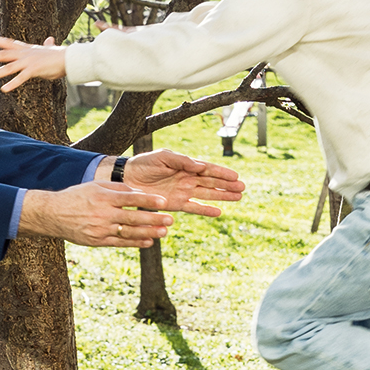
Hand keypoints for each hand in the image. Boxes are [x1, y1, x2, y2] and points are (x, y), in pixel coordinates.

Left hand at [0, 34, 66, 89]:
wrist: (69, 59)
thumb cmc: (61, 56)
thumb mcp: (51, 49)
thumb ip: (47, 46)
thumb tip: (50, 39)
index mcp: (27, 49)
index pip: (9, 43)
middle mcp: (25, 54)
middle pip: (3, 55)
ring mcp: (28, 61)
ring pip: (8, 67)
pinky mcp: (34, 70)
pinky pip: (20, 78)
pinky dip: (12, 84)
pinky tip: (4, 89)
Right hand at [18, 177, 173, 247]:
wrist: (53, 214)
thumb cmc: (77, 196)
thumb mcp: (95, 186)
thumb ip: (118, 189)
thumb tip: (140, 192)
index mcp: (103, 197)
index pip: (130, 199)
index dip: (148, 201)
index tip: (163, 202)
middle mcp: (103, 214)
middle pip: (133, 218)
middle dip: (154, 219)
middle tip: (171, 219)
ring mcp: (100, 229)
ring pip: (129, 232)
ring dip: (149, 233)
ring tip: (165, 232)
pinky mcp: (97, 241)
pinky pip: (120, 243)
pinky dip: (135, 243)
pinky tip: (149, 242)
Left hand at [124, 148, 245, 215]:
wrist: (127, 178)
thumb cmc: (144, 164)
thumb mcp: (162, 157)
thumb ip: (181, 161)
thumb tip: (200, 166)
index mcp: (186, 165)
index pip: (208, 169)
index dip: (222, 173)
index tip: (236, 176)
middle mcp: (187, 179)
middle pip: (212, 182)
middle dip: (228, 185)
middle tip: (243, 188)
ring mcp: (183, 192)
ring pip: (207, 194)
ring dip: (222, 197)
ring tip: (238, 198)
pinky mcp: (175, 204)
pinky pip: (194, 207)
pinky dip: (206, 210)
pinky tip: (219, 212)